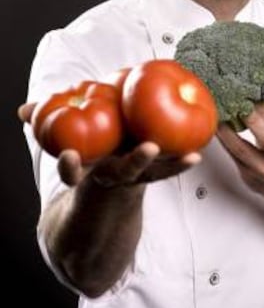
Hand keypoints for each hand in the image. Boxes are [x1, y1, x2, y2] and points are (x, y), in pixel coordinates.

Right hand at [18, 102, 201, 188]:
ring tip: (190, 157)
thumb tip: (23, 111)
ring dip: (172, 165)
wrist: (107, 195)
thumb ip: (46, 122)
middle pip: (125, 171)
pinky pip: (168, 169)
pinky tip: (197, 152)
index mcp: (89, 169)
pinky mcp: (153, 176)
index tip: (70, 158)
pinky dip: (181, 162)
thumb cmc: (89, 152)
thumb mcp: (68, 140)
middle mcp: (112, 176)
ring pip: (155, 173)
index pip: (74, 171)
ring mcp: (135, 179)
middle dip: (136, 162)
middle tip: (149, 149)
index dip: (71, 165)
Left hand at [217, 104, 263, 194]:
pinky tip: (217, 128)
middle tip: (237, 103)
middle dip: (251, 120)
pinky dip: (223, 139)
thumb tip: (253, 96)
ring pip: (243, 150)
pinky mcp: (247, 174)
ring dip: (228, 131)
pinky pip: (232, 154)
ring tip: (220, 115)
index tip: (252, 97)